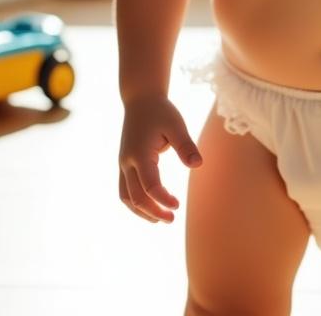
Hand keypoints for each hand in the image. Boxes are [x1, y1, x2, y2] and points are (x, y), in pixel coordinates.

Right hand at [119, 94, 202, 222]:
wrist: (140, 100)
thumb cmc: (161, 111)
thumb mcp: (176, 124)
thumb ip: (185, 145)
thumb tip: (198, 165)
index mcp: (140, 153)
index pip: (150, 185)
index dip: (163, 199)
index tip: (178, 206)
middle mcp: (128, 162)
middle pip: (136, 197)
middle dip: (153, 211)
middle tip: (172, 219)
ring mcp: (123, 164)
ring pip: (126, 197)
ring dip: (141, 211)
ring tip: (161, 219)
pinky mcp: (124, 164)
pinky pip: (125, 191)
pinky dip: (135, 203)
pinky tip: (150, 207)